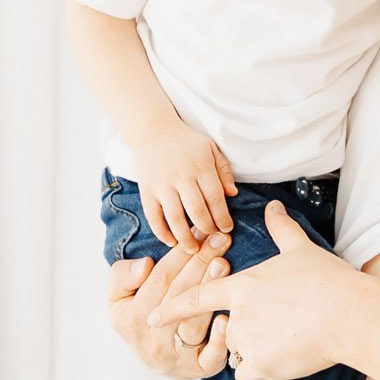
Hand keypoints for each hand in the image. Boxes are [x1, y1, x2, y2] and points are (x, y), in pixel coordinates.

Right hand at [109, 234, 233, 377]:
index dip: (179, 255)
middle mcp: (150, 340)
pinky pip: (210, 358)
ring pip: (194, 322)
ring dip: (210, 291)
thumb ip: (121, 276)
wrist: (153, 357)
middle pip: (178, 296)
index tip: (198, 233)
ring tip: (224, 264)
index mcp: (128, 318)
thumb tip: (144, 266)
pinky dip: (219, 340)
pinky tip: (226, 318)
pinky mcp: (197, 370)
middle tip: (220, 240)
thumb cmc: (139, 316)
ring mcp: (174, 358)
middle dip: (200, 263)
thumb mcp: (118, 295)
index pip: (158, 280)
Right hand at [130, 122, 237, 245]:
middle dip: (207, 229)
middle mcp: (181, 177)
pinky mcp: (147, 191)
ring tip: (193, 249)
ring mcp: (162, 185)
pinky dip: (162, 232)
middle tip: (212, 238)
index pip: (215, 198)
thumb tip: (233, 194)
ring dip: (186, 238)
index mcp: (201, 166)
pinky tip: (171, 242)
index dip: (223, 217)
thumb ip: (223, 170)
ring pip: (176, 218)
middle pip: (197, 211)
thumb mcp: (211, 149)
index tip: (227, 229)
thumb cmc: (187, 142)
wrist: (153, 130)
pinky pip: (154, 217)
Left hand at [148, 200, 357, 379]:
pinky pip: (248, 375)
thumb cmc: (326, 280)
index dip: (172, 308)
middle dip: (248, 333)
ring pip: (240, 353)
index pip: (198, 298)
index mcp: (242, 286)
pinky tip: (284, 360)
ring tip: (289, 340)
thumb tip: (273, 207)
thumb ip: (281, 230)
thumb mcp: (300, 250)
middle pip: (229, 330)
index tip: (152, 317)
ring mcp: (247, 340)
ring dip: (256, 353)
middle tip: (282, 325)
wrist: (347, 314)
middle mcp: (237, 315)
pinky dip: (261, 371)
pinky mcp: (260, 364)